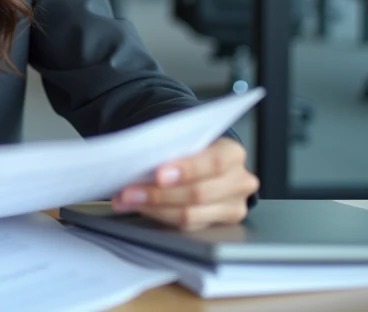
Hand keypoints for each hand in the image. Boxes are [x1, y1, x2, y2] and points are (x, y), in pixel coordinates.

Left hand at [111, 138, 257, 229]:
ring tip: (128, 201)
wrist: (208, 166)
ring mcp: (233, 207)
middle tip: (129, 191)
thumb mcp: (189, 141)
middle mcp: (240, 182)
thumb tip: (138, 158)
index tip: (158, 175)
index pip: (213, 163)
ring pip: (191, 215)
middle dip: (159, 194)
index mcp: (233, 154)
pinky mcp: (222, 225)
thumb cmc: (195, 151)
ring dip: (153, 208)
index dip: (186, 170)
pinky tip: (140, 208)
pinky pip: (187, 227)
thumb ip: (173, 149)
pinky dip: (159, 216)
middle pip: (199, 194)